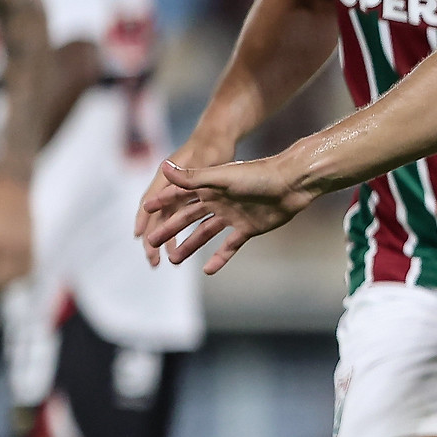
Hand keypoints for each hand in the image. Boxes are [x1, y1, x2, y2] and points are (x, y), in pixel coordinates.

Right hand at [138, 156, 314, 273]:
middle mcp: (219, 200)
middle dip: (170, 229)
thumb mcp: (221, 177)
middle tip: (151, 243)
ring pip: (205, 233)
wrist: (291, 183)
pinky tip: (207, 270)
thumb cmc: (257, 175)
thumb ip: (192, 177)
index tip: (144, 213)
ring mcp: (233, 215)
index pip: (180, 195)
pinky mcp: (248, 229)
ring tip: (173, 260)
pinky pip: (230, 246)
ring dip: (189, 246)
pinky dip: (219, 258)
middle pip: (189, 217)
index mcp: (210, 186)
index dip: (163, 203)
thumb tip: (163, 166)